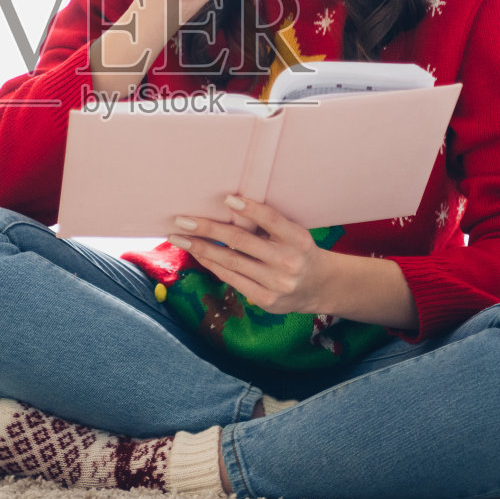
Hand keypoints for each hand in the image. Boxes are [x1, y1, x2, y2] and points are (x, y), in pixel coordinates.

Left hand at [168, 194, 333, 314]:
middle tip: (183, 220)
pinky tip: (197, 253)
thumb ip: (269, 225)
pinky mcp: (265, 300)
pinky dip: (212, 264)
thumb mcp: (294, 234)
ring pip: (230, 262)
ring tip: (179, 238)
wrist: (320, 287)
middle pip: (241, 241)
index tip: (227, 198)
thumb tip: (227, 207)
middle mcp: (288, 262)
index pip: (271, 220)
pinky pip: (232, 278)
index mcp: (299, 239)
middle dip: (208, 229)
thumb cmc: (300, 251)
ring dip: (201, 248)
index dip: (249, 209)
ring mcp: (276, 284)